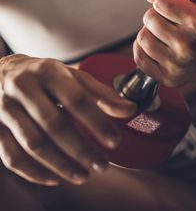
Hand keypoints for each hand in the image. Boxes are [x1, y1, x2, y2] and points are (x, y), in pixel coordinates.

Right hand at [0, 54, 135, 184]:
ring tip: (83, 175)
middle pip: (54, 124)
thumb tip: (130, 110)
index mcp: (48, 72)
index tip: (115, 141)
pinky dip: (34, 172)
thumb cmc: (43, 75)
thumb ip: (100, 93)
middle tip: (101, 165)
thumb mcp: (72, 76)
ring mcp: (6, 108)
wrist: (2, 73)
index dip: (97, 122)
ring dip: (60, 164)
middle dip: (80, 149)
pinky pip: (12, 156)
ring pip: (33, 143)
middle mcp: (24, 88)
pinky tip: (54, 177)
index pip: (76, 99)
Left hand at [134, 0, 195, 86]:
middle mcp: (190, 46)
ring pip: (143, 38)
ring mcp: (178, 65)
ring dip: (151, 33)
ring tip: (167, 35)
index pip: (160, 1)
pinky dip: (144, 50)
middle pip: (149, 18)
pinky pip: (139, 58)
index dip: (167, 0)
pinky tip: (159, 47)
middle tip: (173, 23)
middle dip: (158, 16)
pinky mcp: (168, 78)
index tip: (178, 6)